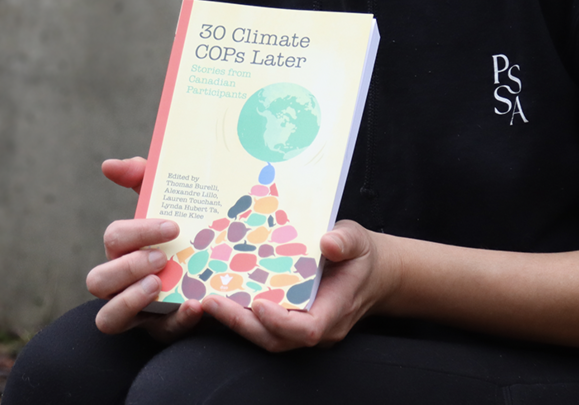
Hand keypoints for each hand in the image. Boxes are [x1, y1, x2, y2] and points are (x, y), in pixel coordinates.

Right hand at [88, 161, 200, 342]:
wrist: (225, 267)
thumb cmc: (188, 230)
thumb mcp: (171, 202)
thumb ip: (144, 178)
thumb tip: (109, 165)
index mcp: (125, 250)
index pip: (114, 239)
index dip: (137, 233)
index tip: (172, 226)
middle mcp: (122, 282)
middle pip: (98, 281)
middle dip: (127, 268)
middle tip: (161, 258)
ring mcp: (139, 311)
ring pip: (108, 318)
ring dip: (129, 301)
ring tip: (158, 284)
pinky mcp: (163, 330)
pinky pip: (161, 333)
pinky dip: (177, 321)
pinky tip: (196, 305)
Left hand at [200, 220, 398, 351]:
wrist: (371, 274)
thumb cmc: (362, 256)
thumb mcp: (358, 240)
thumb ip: (346, 240)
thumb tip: (329, 242)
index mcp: (336, 309)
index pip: (308, 329)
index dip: (281, 321)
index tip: (259, 303)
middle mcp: (318, 327)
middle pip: (276, 339)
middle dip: (242, 324)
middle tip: (212, 301)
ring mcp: (302, 327)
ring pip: (266, 336)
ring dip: (235, 321)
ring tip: (207, 300)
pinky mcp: (290, 321)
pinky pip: (264, 326)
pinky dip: (241, 314)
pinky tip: (220, 295)